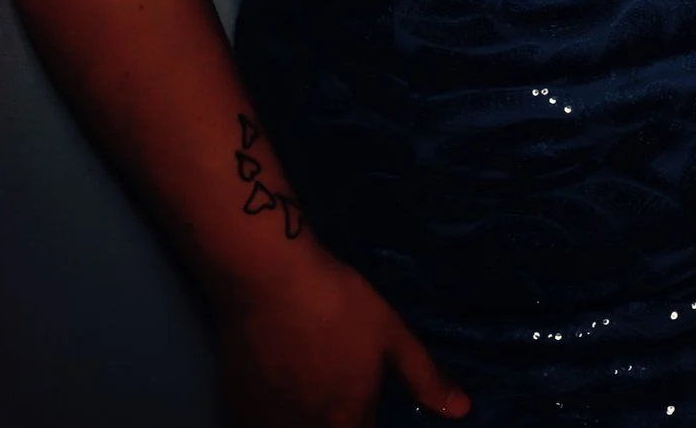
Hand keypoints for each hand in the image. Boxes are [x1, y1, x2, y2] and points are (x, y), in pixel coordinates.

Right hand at [215, 248, 468, 426]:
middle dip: (340, 417)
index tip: (368, 401)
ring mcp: (263, 422)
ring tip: (315, 377)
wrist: (269, 281)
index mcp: (345, 421)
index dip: (367, 420)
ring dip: (308, 418)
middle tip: (340, 381)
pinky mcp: (234, 406)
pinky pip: (262, 422)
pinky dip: (277, 412)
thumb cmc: (340, 306)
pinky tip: (284, 379)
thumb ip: (425, 380)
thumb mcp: (393, 337)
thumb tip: (461, 411)